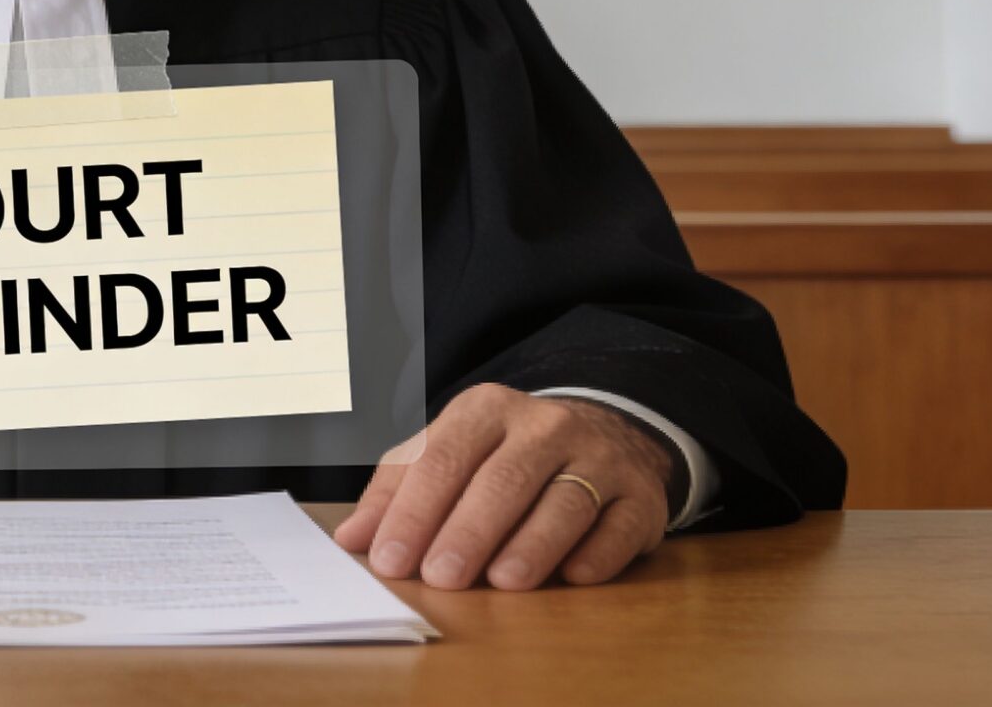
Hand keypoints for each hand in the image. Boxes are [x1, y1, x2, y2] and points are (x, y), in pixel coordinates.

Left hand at [333, 385, 676, 590]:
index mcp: (486, 409)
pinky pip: (618, 524)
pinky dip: (597, 552)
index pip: (444, 459)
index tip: (390, 559)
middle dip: (469, 531)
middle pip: (503, 480)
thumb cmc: (506, 454)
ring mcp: (598, 457)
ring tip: (503, 582)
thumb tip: (352, 538)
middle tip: (441, 577)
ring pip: (563, 501)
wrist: (603, 434)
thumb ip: (397, 490)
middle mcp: (545, 424)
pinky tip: (573, 576)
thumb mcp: (447, 454)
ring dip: (532, 544)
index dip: (415, 512)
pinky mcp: (639, 494)